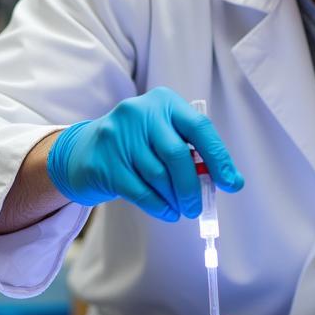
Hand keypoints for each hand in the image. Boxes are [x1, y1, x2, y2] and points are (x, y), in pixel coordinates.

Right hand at [46, 86, 242, 220]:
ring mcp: (117, 135)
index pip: (199, 128)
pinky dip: (159, 206)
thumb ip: (195, 152)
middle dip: (193, 186)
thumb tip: (232, 180)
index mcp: (164, 102)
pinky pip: (139, 191)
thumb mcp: (166, 136)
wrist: (82, 151)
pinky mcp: (102, 161)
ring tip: (182, 209)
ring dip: (175, 198)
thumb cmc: (139, 146)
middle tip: (198, 206)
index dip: (218, 157)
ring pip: (158, 175)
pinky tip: (168, 212)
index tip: (231, 183)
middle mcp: (140, 112)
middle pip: (177, 155)